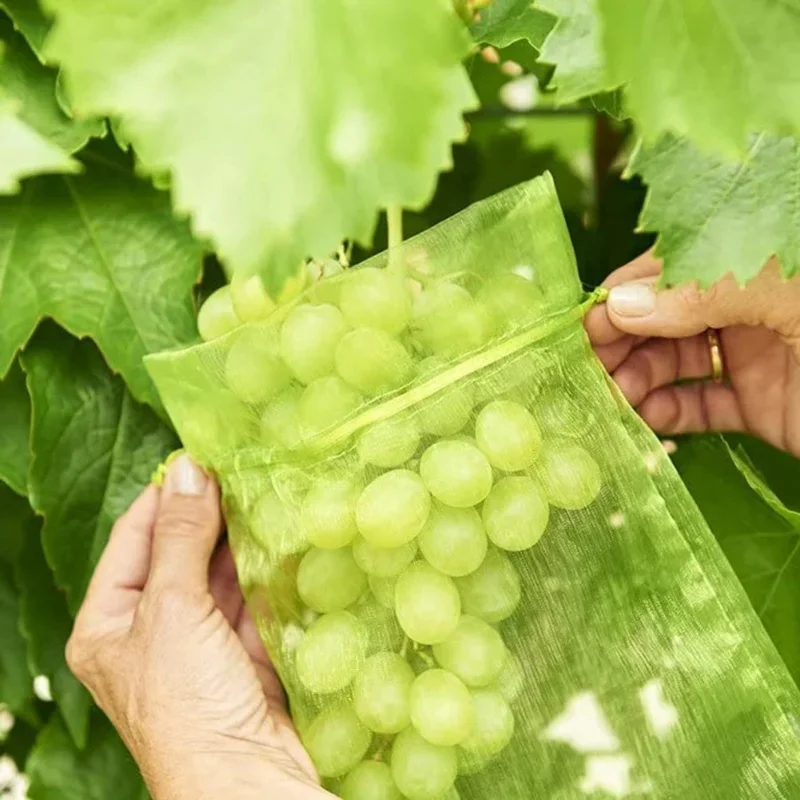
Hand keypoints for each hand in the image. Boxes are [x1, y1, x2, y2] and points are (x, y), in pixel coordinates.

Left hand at [66, 454, 330, 799]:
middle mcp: (149, 629)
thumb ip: (180, 536)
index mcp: (108, 623)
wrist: (245, 780)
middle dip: (208, 514)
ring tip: (265, 492)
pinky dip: (265, 569)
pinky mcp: (240, 650)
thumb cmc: (188, 704)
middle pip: (179, 551)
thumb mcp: (173, 610)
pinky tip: (281, 536)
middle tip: (242, 468)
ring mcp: (198, 639)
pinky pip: (250, 596)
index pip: (134, 538)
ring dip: (240, 538)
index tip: (201, 454)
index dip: (166, 495)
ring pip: (218, 572)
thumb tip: (187, 468)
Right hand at [585, 252, 799, 457]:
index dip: (623, 295)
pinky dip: (666, 414)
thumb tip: (620, 305)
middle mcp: (743, 307)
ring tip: (613, 399)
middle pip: (661, 318)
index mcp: (750, 264)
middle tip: (589, 370)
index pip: (669, 270)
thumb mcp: (785, 297)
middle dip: (619, 343)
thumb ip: (704, 294)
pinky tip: (643, 419)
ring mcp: (749, 356)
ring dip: (634, 380)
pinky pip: (698, 406)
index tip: (586, 326)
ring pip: (672, 363)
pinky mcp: (757, 405)